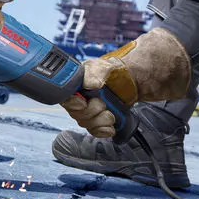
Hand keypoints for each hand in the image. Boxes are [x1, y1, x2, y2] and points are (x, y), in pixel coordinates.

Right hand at [59, 28, 190, 135]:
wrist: (134, 81)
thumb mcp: (103, 67)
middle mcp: (80, 98)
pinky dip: (103, 131)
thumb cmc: (117, 71)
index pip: (65, 98)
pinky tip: (111, 128)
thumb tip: (89, 84)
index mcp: (76, 85)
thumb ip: (92, 74)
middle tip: (104, 106)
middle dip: (91, 112)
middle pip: (76, 114)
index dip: (72, 104)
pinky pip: (96, 131)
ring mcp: (90, 110)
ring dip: (99, 122)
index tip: (82, 103)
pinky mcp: (101, 119)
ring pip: (86, 124)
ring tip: (111, 115)